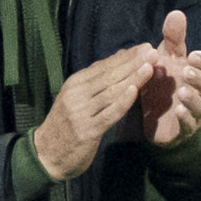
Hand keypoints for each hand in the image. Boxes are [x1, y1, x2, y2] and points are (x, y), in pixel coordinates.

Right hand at [33, 45, 155, 180]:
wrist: (47, 153)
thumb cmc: (67, 123)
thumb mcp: (77, 96)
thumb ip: (98, 79)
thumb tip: (122, 56)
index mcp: (75, 83)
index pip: (105, 66)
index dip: (127, 56)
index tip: (146, 47)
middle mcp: (77, 94)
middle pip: (109, 76)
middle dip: (133, 63)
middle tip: (153, 51)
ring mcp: (81, 112)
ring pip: (111, 92)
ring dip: (132, 78)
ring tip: (149, 67)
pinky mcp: (87, 131)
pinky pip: (108, 114)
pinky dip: (122, 102)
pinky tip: (134, 91)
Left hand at [139, 10, 200, 147]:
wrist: (154, 116)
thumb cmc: (166, 83)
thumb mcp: (167, 58)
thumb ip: (173, 38)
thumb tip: (176, 13)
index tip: (193, 56)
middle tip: (187, 71)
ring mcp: (195, 113)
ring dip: (194, 99)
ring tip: (182, 92)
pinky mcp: (183, 129)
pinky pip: (190, 125)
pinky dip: (186, 118)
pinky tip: (178, 110)